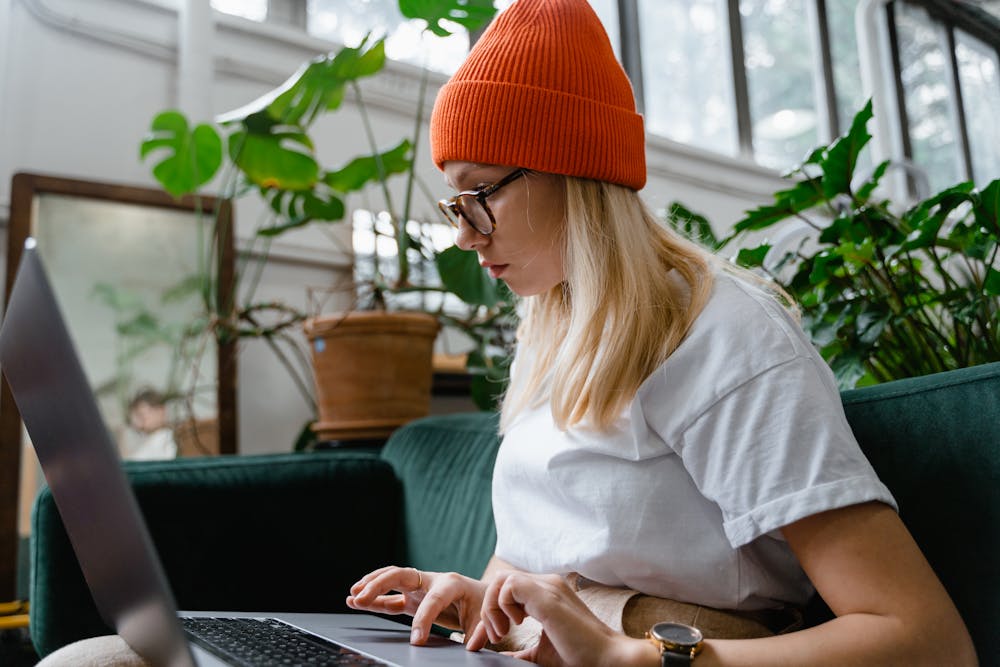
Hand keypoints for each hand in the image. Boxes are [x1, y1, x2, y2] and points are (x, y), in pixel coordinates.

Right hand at [346, 565, 486, 644]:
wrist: (483, 594)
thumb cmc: (483, 605)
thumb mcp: (485, 619)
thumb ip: (478, 633)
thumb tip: (470, 647)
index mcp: (451, 583)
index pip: (434, 599)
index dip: (424, 620)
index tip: (417, 641)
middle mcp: (431, 580)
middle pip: (401, 575)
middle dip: (380, 585)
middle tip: (361, 598)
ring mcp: (419, 587)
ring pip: (391, 580)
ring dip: (371, 586)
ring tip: (353, 595)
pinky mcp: (413, 597)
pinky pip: (390, 597)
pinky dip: (373, 599)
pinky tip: (354, 601)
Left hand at [466, 571, 654, 666]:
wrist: (606, 659)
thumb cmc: (580, 657)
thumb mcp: (541, 653)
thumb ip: (521, 651)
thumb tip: (500, 656)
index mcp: (546, 594)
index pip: (506, 591)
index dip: (489, 615)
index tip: (481, 643)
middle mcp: (547, 585)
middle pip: (500, 581)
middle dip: (487, 610)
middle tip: (494, 638)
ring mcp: (548, 587)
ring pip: (501, 579)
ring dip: (494, 607)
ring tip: (502, 633)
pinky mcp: (548, 596)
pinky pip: (510, 585)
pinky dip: (502, 606)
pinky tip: (516, 625)